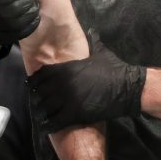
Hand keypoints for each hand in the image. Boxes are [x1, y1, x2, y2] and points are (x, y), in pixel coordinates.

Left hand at [28, 47, 146, 132]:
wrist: (128, 87)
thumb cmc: (115, 70)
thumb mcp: (101, 53)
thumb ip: (93, 42)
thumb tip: (92, 31)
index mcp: (67, 69)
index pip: (42, 75)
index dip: (35, 81)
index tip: (32, 86)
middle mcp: (64, 83)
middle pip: (40, 92)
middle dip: (37, 98)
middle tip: (36, 103)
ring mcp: (68, 99)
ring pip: (46, 108)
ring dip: (42, 112)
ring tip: (40, 116)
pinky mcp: (75, 113)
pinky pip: (55, 121)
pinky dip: (49, 125)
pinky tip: (46, 127)